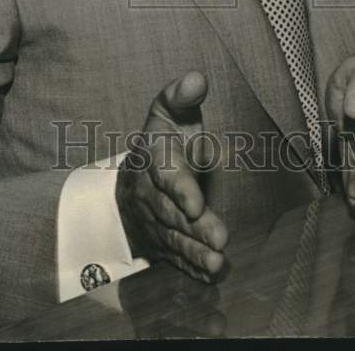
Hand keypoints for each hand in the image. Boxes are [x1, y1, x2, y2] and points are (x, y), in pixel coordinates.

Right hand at [116, 71, 228, 282]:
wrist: (134, 176)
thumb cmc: (164, 137)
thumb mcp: (169, 111)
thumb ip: (182, 96)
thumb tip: (196, 78)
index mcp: (152, 157)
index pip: (164, 174)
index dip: (179, 189)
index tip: (196, 203)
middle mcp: (148, 193)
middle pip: (171, 212)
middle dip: (195, 227)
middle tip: (220, 239)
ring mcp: (152, 221)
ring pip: (172, 238)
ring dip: (195, 252)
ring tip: (217, 263)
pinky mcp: (159, 242)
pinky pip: (173, 257)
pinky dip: (190, 268)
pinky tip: (209, 275)